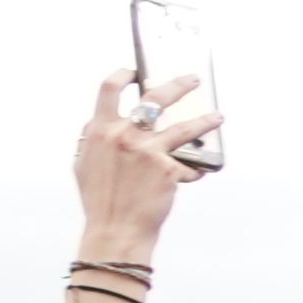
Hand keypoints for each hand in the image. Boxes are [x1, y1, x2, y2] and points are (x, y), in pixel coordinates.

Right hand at [76, 70, 211, 253]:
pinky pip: (188, 166)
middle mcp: (124, 135)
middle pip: (155, 98)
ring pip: (185, 127)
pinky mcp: (167, 169)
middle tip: (192, 80)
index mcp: (99, 130)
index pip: (110, 89)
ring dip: (205, 120)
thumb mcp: (84, 164)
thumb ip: (94, 140)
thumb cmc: (100, 200)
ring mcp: (147, 151)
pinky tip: (198, 174)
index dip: (124, 75)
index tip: (136, 71)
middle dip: (177, 85)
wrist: (115, 231)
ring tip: (218, 117)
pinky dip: (193, 171)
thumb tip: (100, 124)